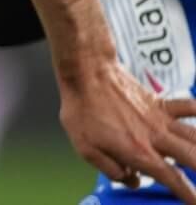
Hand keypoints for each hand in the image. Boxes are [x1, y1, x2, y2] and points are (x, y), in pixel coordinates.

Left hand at [59, 60, 195, 201]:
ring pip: (194, 137)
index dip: (187, 193)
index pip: (171, 179)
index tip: (194, 201)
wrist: (86, 74)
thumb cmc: (82, 109)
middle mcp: (155, 137)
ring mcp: (160, 119)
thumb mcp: (86, 149)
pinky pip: (188, 107)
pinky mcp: (159, 103)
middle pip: (191, 158)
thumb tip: (130, 180)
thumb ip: (110, 169)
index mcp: (138, 152)